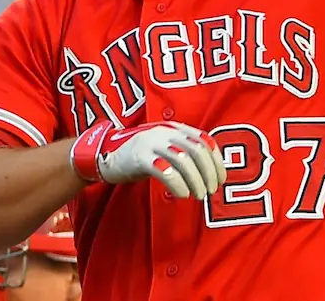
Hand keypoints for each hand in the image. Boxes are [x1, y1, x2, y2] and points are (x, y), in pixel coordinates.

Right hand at [70, 120, 226, 198]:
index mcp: (175, 128)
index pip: (204, 139)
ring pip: (183, 160)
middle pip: (196, 150)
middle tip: (211, 190)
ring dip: (196, 180)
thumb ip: (185, 154)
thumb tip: (211, 173)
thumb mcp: (165, 149)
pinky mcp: (140, 157)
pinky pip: (164, 170)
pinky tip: (183, 195)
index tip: (221, 178)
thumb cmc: (140, 156)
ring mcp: (151, 142)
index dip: (216, 160)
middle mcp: (165, 131)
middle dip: (208, 172)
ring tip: (199, 195)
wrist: (104, 156)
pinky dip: (178, 184)